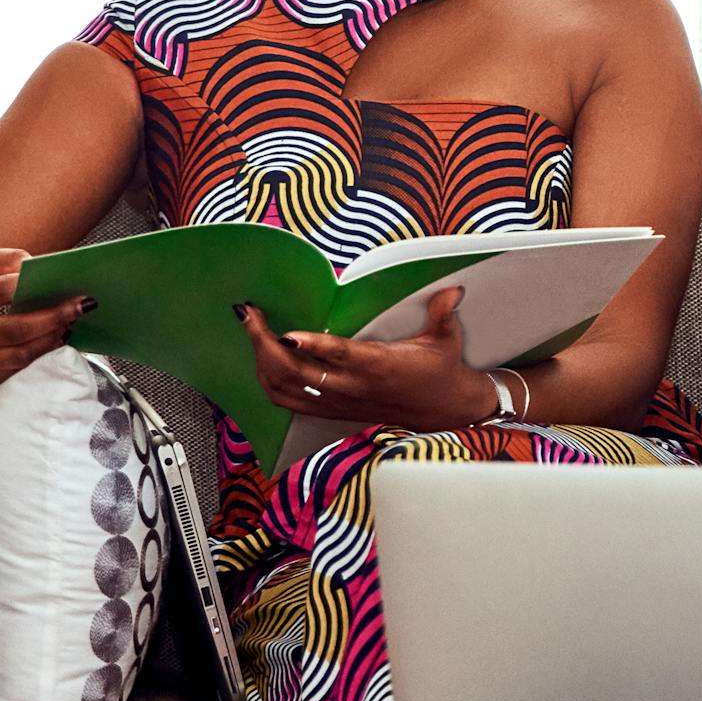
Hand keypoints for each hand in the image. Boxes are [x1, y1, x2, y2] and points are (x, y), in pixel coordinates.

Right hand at [0, 248, 94, 386]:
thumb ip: (3, 258)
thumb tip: (35, 266)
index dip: (31, 286)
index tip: (62, 282)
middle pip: (14, 329)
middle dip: (53, 317)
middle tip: (82, 306)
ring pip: (18, 355)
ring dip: (52, 339)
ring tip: (72, 323)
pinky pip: (15, 369)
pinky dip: (39, 355)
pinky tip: (54, 339)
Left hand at [237, 287, 492, 429]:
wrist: (443, 409)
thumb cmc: (440, 369)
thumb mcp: (446, 339)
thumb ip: (442, 313)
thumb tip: (451, 290)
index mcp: (379, 366)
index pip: (340, 356)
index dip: (312, 346)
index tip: (286, 333)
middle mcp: (353, 387)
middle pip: (297, 373)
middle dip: (264, 344)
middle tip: (249, 315)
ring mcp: (338, 401)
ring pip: (286, 388)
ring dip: (261, 362)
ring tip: (251, 331)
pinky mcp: (332, 410)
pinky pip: (288, 401)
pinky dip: (268, 382)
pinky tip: (262, 361)